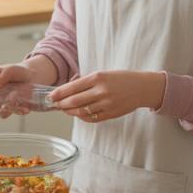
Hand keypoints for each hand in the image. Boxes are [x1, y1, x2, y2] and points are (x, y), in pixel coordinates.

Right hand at [0, 64, 33, 118]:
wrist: (35, 75)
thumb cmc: (17, 71)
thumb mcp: (5, 69)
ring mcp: (6, 105)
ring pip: (1, 112)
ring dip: (6, 107)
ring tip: (14, 96)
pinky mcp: (17, 108)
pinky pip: (15, 112)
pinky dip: (20, 110)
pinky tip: (25, 107)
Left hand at [49, 70, 165, 123]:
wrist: (142, 87)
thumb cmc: (121, 79)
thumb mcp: (103, 74)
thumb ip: (86, 82)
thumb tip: (67, 90)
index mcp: (98, 77)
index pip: (73, 87)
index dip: (59, 93)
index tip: (50, 96)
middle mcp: (102, 91)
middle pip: (74, 101)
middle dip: (61, 104)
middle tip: (54, 104)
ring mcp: (107, 104)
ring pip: (81, 111)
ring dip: (70, 111)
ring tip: (64, 109)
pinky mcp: (111, 114)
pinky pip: (91, 118)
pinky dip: (82, 117)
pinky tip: (78, 114)